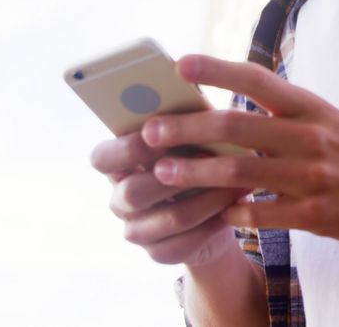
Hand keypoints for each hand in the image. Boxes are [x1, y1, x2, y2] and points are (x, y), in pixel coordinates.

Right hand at [90, 131, 247, 266]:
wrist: (211, 210)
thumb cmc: (198, 158)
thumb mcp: (191, 134)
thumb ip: (183, 118)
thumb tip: (193, 85)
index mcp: (117, 165)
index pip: (101, 158)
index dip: (127, 148)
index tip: (157, 133)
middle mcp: (120, 199)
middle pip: (132, 192)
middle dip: (174, 175)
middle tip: (209, 157)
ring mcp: (136, 230)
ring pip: (169, 218)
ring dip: (207, 199)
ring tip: (237, 182)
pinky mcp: (159, 253)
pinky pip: (186, 244)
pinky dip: (214, 224)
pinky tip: (235, 208)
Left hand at [141, 54, 338, 244]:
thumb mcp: (317, 116)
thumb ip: (275, 108)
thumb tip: (218, 97)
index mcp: (307, 106)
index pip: (257, 79)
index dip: (217, 70)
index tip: (179, 65)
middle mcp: (309, 137)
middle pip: (237, 127)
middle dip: (187, 129)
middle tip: (150, 132)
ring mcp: (312, 176)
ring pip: (241, 173)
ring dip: (196, 172)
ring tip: (163, 172)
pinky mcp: (315, 214)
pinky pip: (260, 213)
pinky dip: (232, 211)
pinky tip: (213, 211)